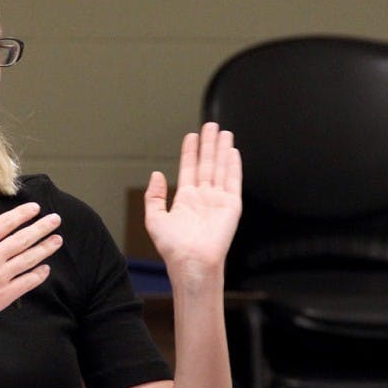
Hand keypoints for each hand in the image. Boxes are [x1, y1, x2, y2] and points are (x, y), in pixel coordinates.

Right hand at [0, 202, 61, 335]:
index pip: (5, 222)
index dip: (22, 214)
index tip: (34, 208)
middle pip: (23, 238)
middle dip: (42, 227)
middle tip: (55, 220)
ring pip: (30, 258)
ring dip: (46, 247)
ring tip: (57, 240)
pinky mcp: (4, 296)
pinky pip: (28, 281)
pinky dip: (39, 274)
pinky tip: (45, 269)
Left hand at [144, 122, 241, 278]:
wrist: (192, 262)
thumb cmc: (173, 248)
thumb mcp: (155, 219)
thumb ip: (154, 196)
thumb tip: (156, 174)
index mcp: (186, 200)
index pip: (189, 168)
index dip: (191, 151)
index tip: (192, 135)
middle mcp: (203, 197)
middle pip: (207, 164)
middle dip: (209, 144)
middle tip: (211, 125)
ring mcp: (218, 200)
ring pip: (220, 168)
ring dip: (222, 150)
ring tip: (223, 132)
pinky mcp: (231, 205)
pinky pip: (233, 181)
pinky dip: (233, 165)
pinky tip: (233, 151)